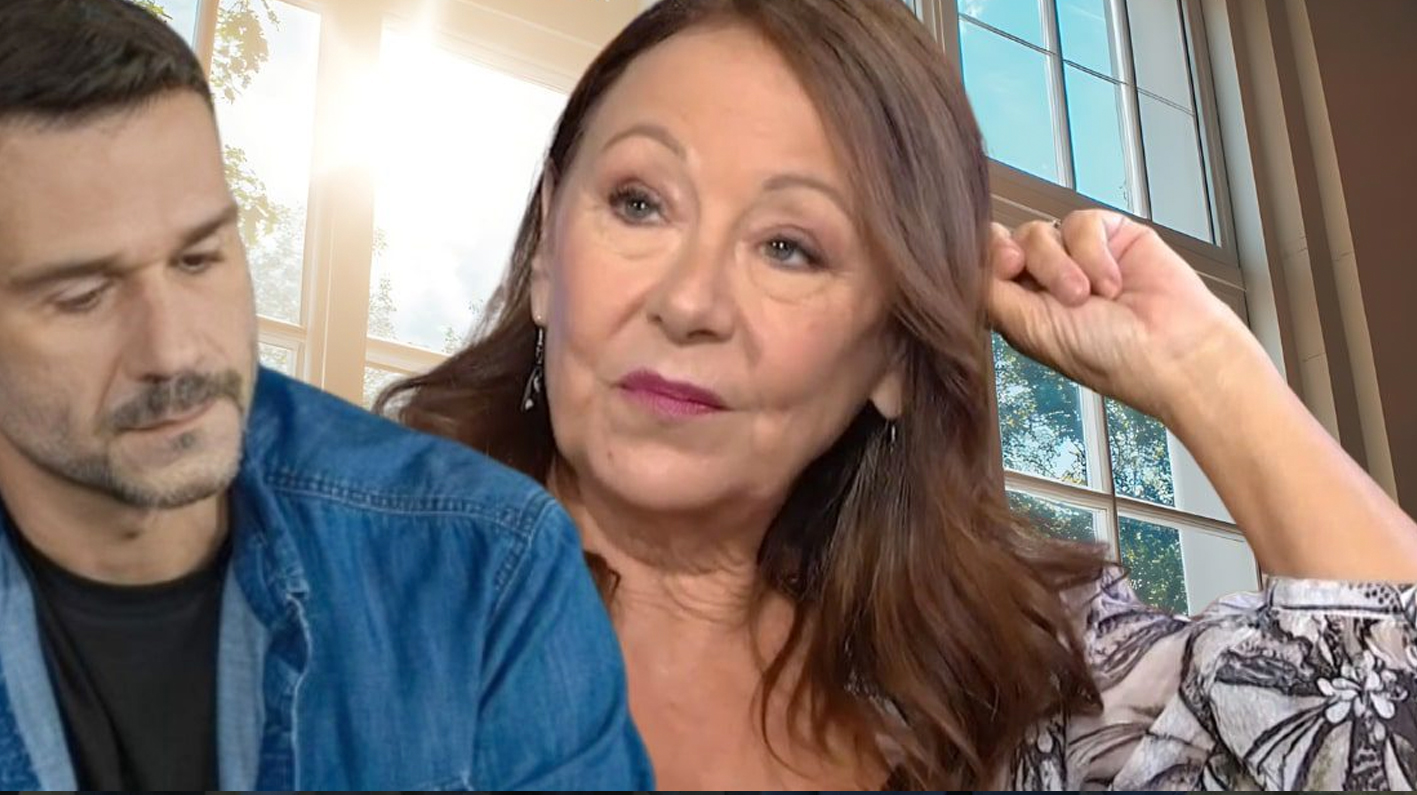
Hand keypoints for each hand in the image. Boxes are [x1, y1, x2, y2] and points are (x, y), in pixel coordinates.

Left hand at [987, 210, 1263, 425]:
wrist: (1172, 352)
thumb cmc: (1108, 356)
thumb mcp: (1031, 329)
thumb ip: (992, 294)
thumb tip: (964, 262)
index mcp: (1022, 305)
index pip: (987, 267)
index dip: (988, 259)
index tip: (1006, 268)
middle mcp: (1046, 279)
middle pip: (1010, 242)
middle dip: (1027, 261)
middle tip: (1052, 288)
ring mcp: (1078, 255)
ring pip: (1041, 231)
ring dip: (1063, 265)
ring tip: (1089, 297)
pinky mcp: (1112, 235)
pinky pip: (1082, 222)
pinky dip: (1094, 253)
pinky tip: (1112, 282)